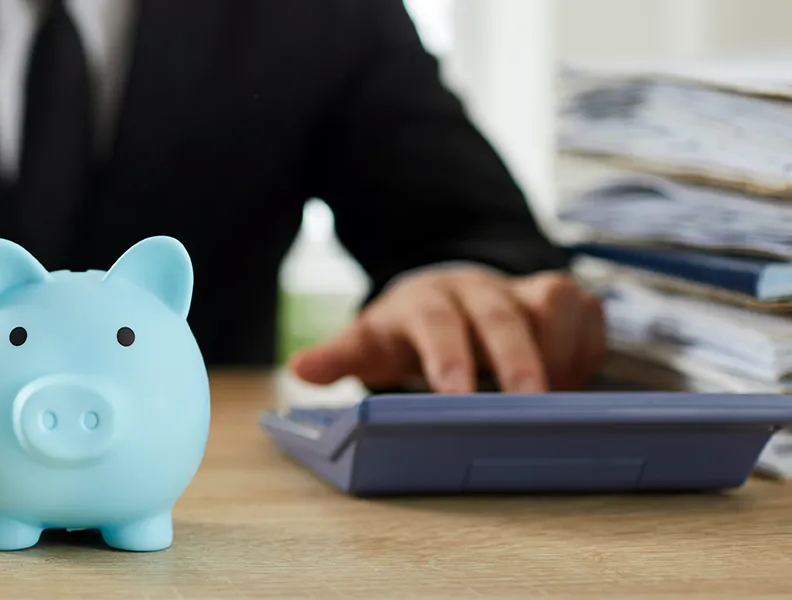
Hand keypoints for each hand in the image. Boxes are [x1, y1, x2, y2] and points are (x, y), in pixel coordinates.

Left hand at [288, 267, 605, 392]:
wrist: (445, 295)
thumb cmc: (406, 330)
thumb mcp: (369, 342)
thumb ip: (339, 355)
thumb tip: (300, 368)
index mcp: (426, 300)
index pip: (435, 321)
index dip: (447, 356)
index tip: (453, 396)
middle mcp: (477, 289)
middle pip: (501, 314)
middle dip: (518, 358)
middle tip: (529, 405)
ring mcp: (521, 290)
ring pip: (555, 301)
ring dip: (560, 349)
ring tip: (556, 397)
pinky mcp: (561, 300)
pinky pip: (588, 314)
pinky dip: (588, 349)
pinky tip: (574, 384)